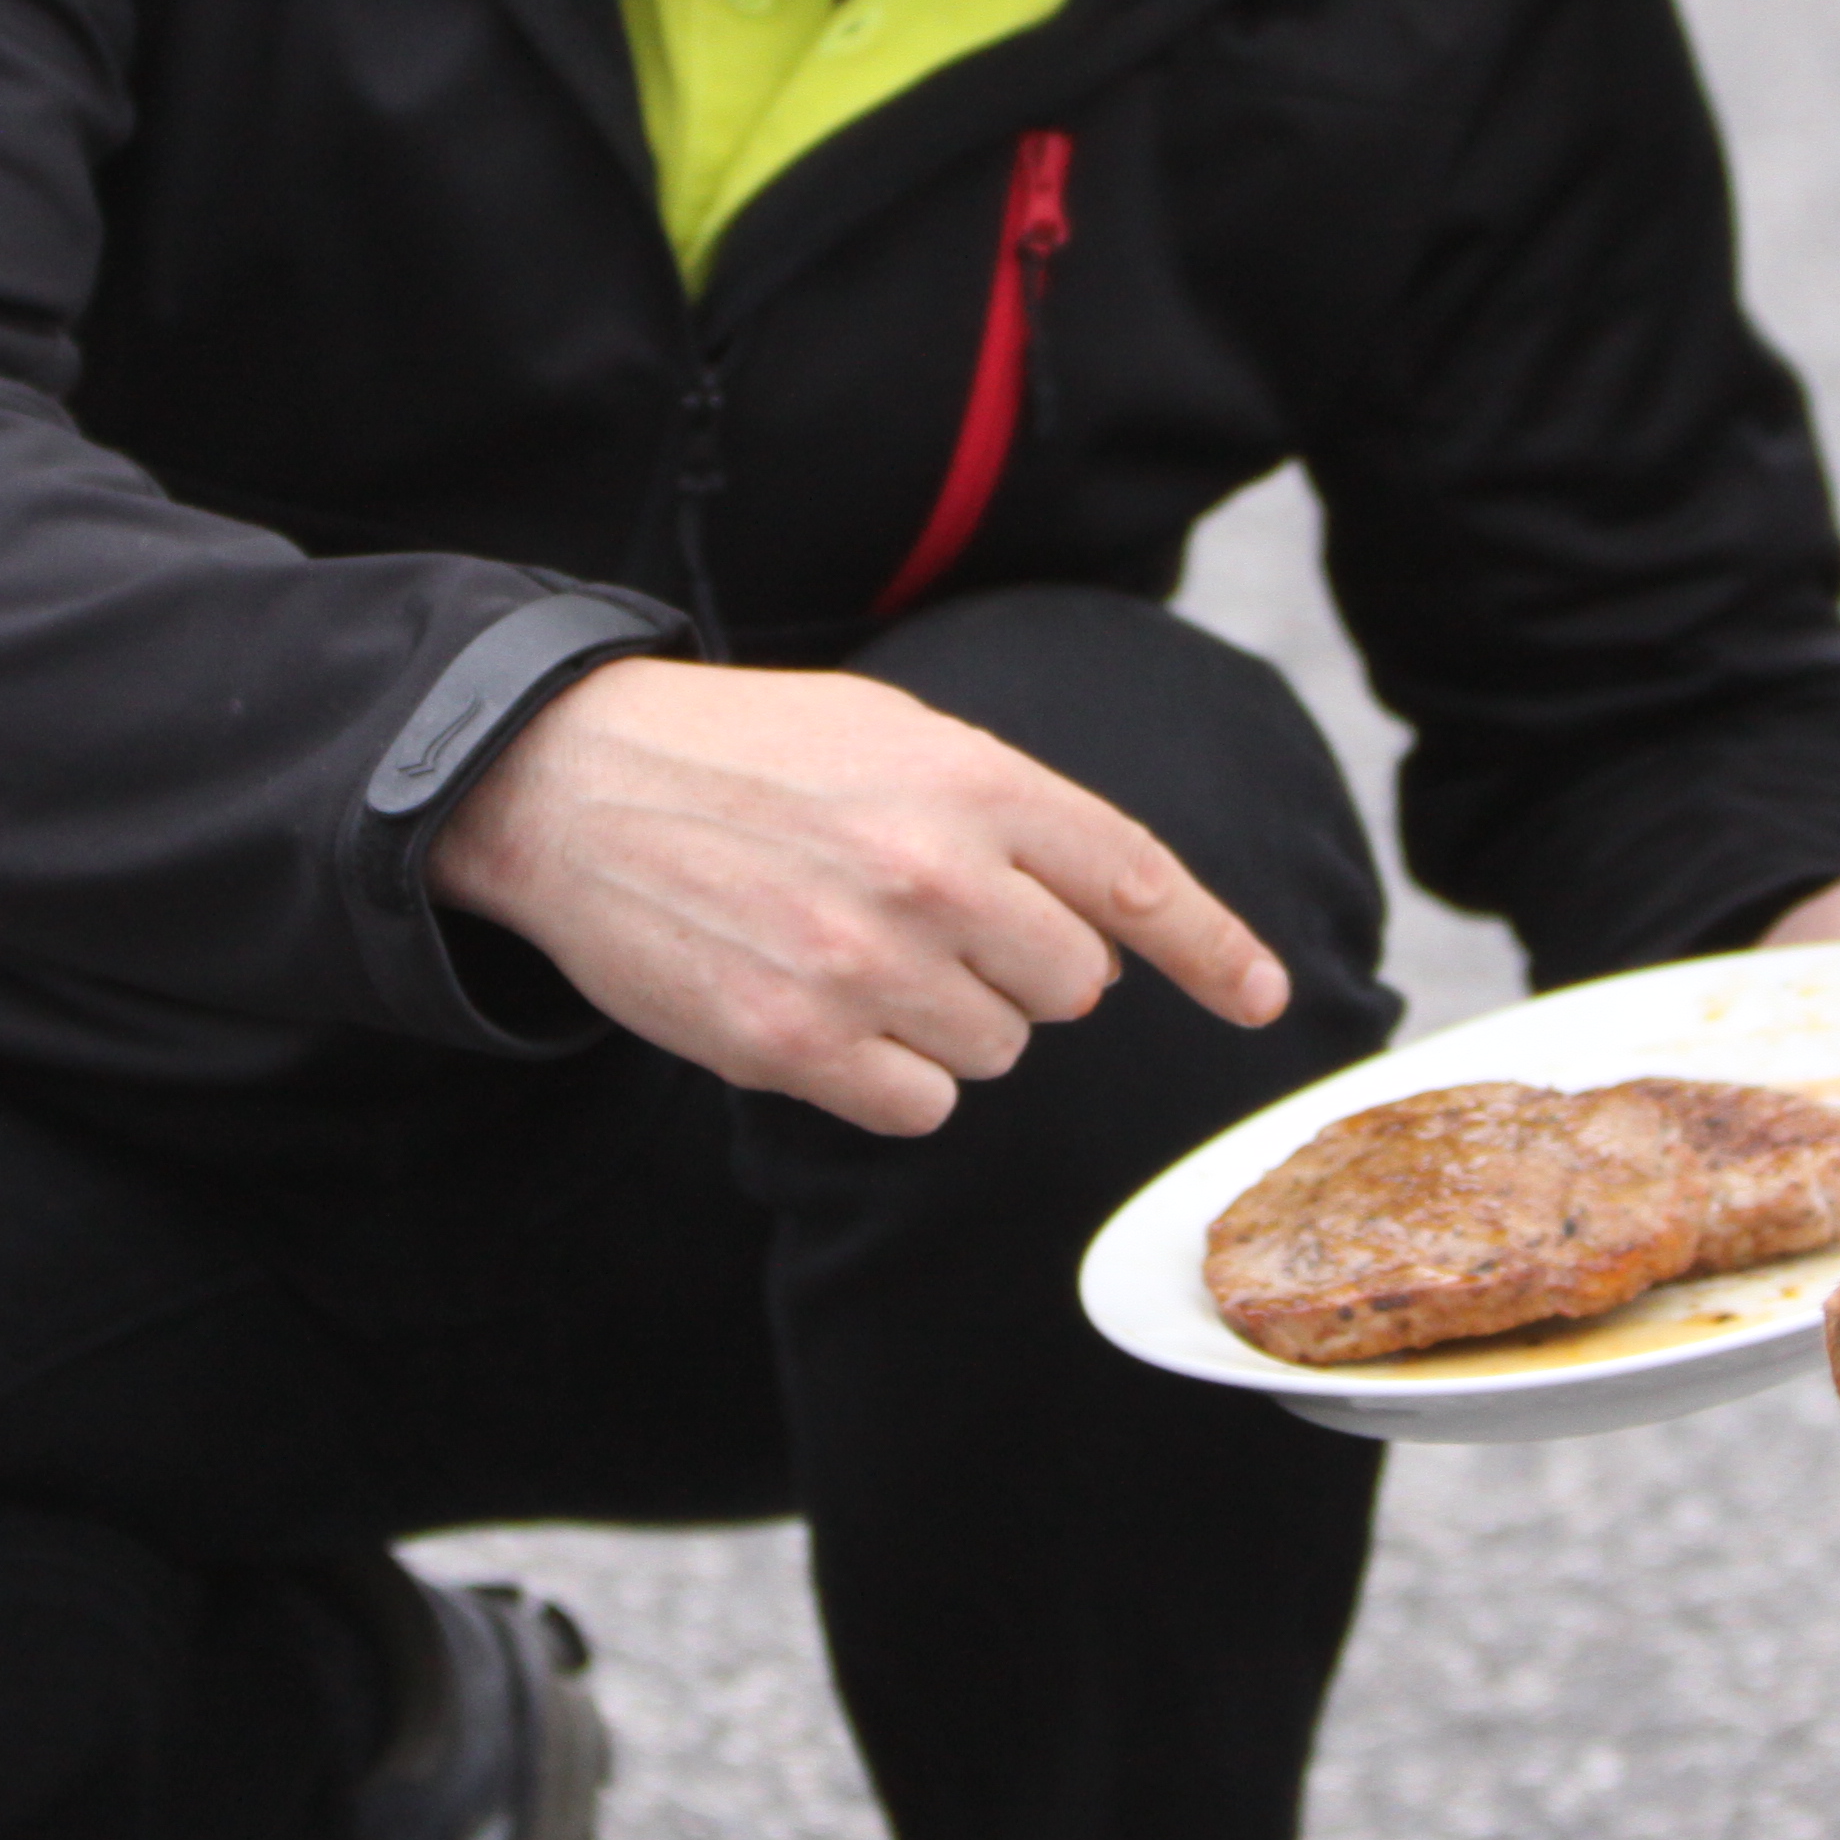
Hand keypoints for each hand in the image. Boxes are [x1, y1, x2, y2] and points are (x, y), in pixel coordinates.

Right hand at [426, 657, 1290, 1135]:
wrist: (572, 783)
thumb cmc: (748, 757)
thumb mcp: (897, 737)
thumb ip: (1012, 817)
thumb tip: (1113, 925)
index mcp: (973, 780)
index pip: (1136, 880)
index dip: (1216, 951)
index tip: (1266, 1002)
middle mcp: (934, 874)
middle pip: (1072, 988)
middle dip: (1022, 969)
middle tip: (926, 921)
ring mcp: (865, 964)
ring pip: (996, 1052)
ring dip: (944, 1018)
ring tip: (848, 945)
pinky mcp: (797, 1044)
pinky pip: (919, 1103)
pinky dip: (886, 1074)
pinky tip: (820, 1006)